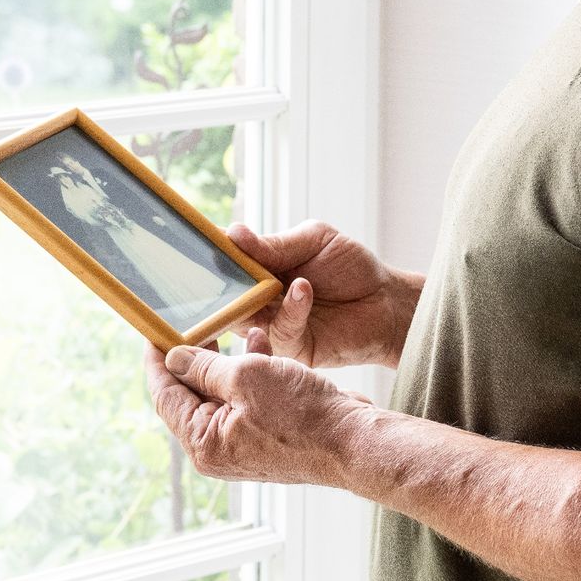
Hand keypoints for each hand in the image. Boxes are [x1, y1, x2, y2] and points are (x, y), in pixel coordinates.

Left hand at [145, 327, 373, 485]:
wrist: (354, 441)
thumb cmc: (302, 414)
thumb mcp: (246, 377)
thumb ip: (205, 366)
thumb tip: (174, 358)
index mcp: (203, 443)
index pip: (164, 394)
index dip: (156, 358)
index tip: (153, 329)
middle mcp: (218, 450)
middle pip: (190, 394)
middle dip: (196, 355)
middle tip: (195, 321)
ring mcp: (243, 445)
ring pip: (221, 393)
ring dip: (228, 360)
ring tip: (240, 328)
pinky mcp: (267, 436)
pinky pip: (246, 400)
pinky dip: (250, 373)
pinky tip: (263, 346)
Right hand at [228, 220, 420, 368]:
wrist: (386, 300)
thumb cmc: (351, 267)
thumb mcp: (314, 241)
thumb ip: (275, 244)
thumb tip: (234, 233)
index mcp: (261, 271)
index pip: (227, 265)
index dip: (210, 256)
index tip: (193, 244)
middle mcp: (261, 300)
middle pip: (226, 296)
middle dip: (222, 285)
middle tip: (221, 270)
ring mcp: (274, 325)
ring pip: (246, 318)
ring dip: (256, 298)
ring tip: (280, 278)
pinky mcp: (294, 347)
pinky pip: (280, 331)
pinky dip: (291, 308)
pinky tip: (304, 289)